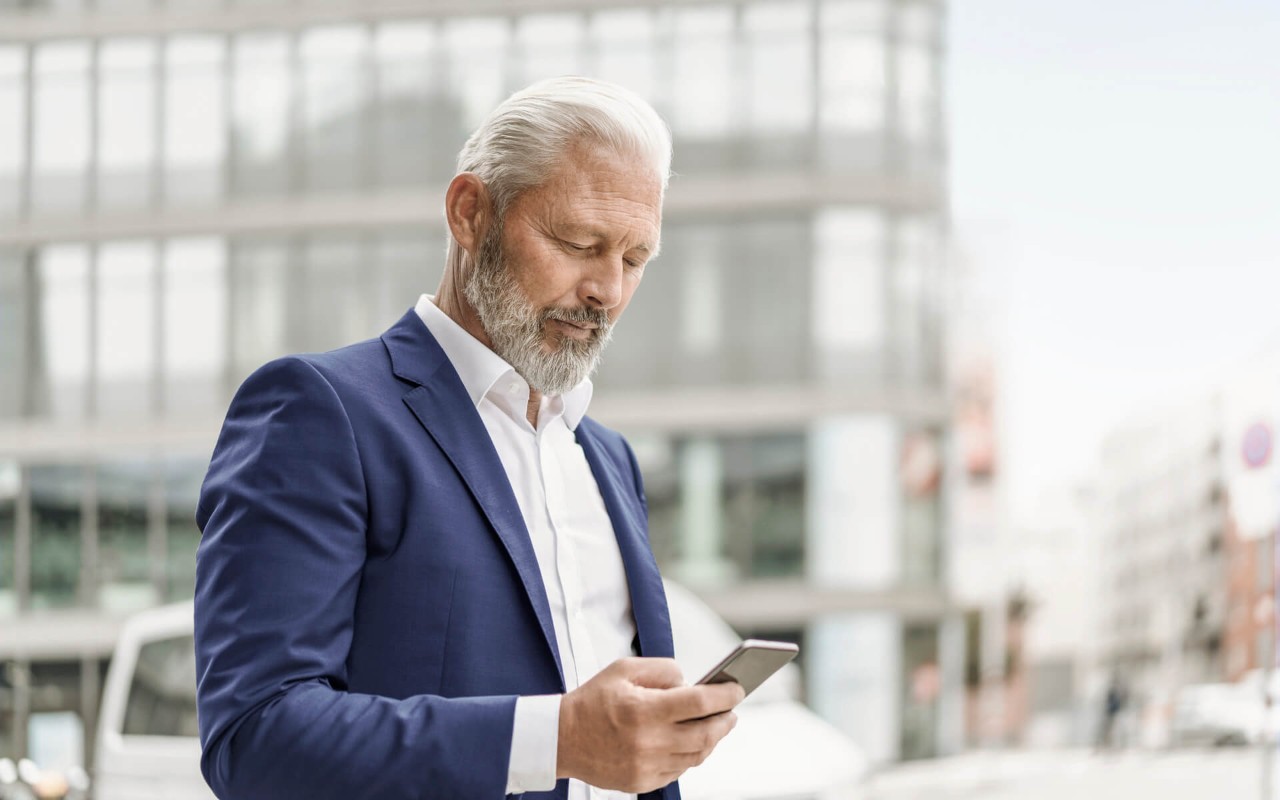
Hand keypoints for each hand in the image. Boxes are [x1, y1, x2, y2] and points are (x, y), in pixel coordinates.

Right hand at [556, 657, 744, 792]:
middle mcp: (648, 741)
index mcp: (644, 710)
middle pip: (705, 733)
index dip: (724, 695)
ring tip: (717, 725)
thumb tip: (689, 682)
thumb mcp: (623, 669)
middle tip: (732, 710)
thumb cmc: (593, 700)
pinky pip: (679, 770)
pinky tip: (692, 742)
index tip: (737, 689)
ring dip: (712, 739)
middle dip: (725, 720)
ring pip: (696, 755)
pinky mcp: (642, 782)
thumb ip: (662, 669)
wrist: (561, 739)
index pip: (699, 702)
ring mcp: (646, 766)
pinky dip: (691, 755)